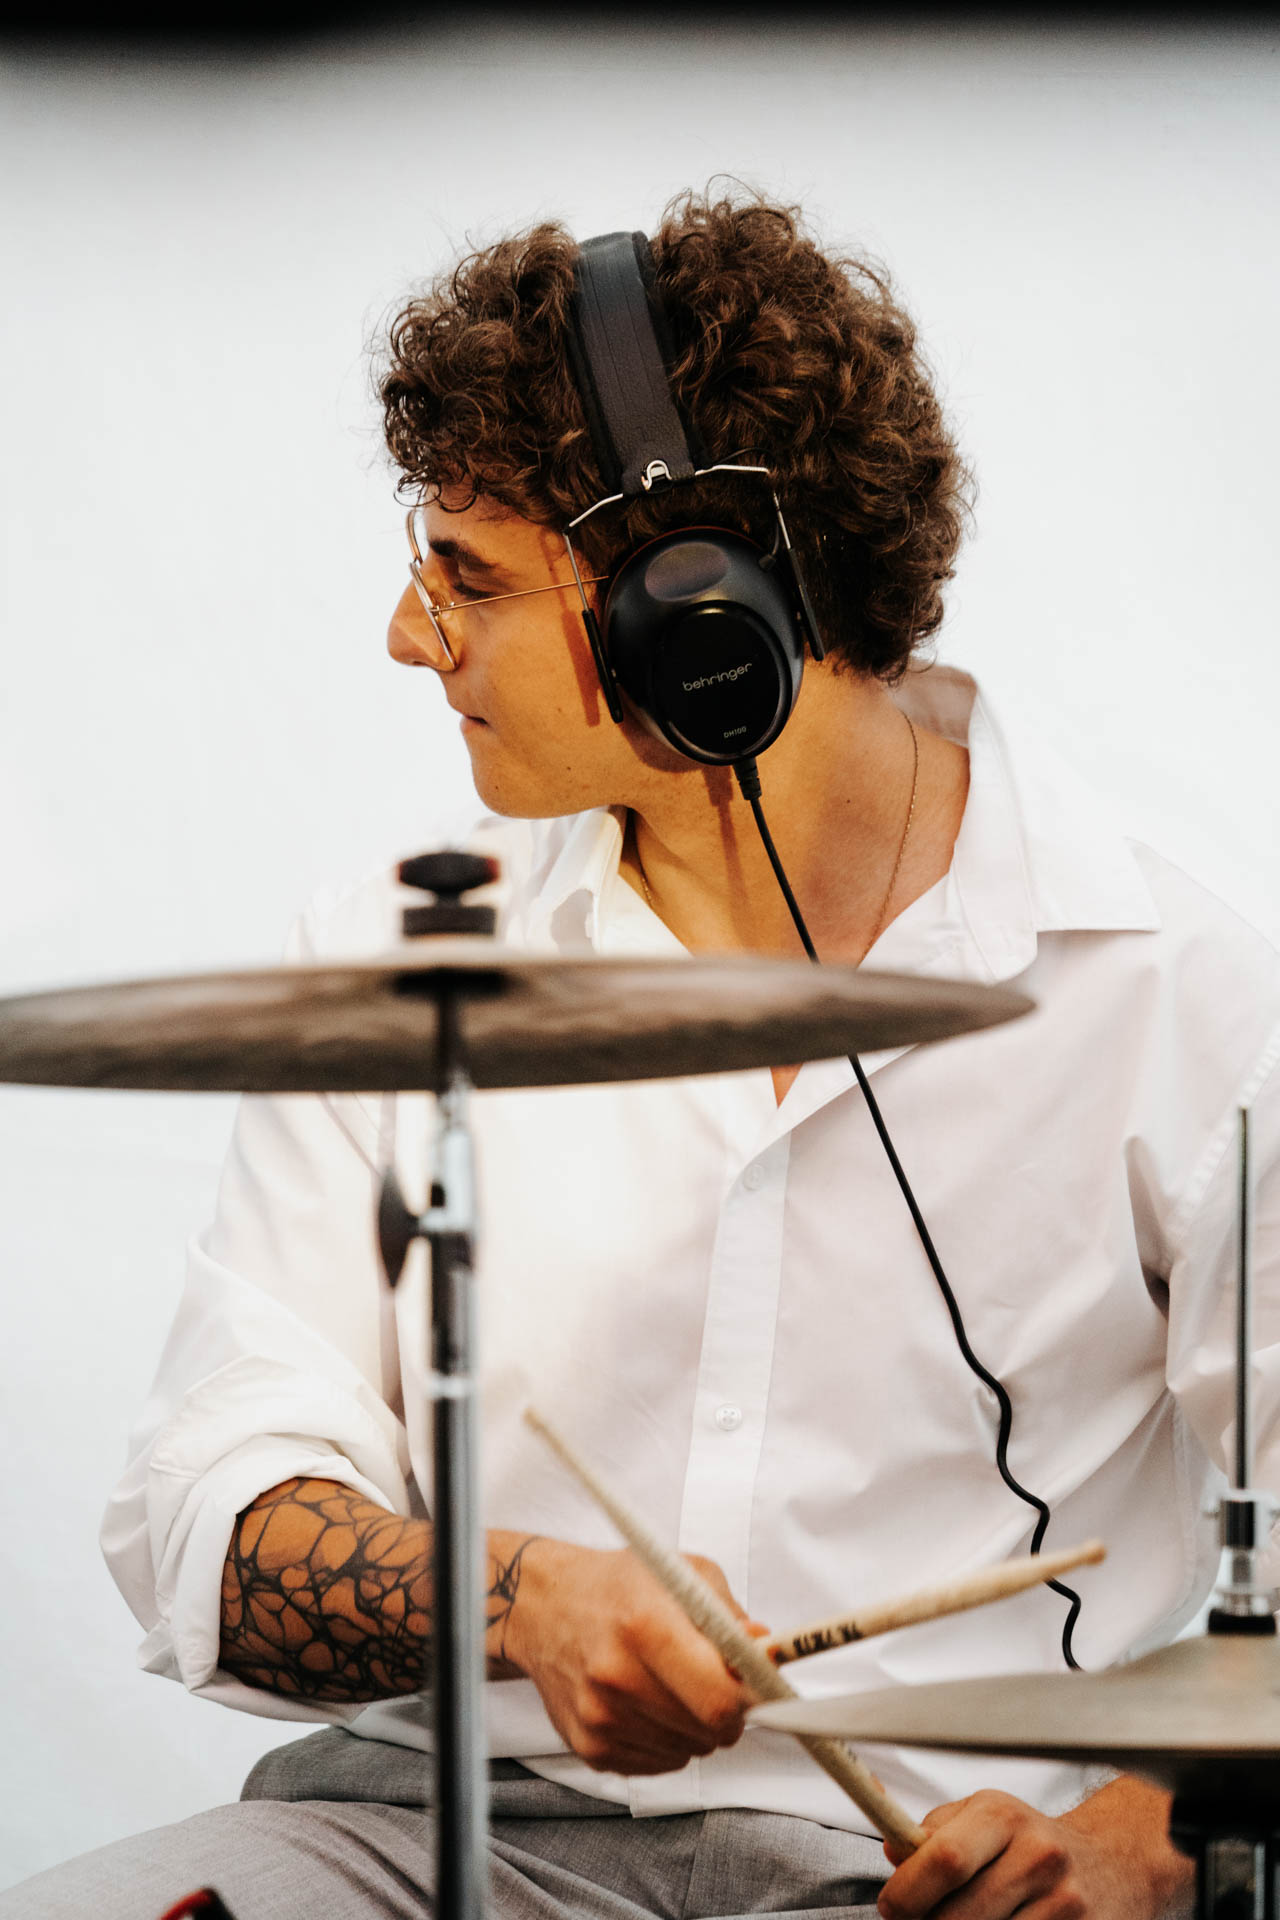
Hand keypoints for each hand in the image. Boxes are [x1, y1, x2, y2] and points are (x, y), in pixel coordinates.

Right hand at [502, 1538, 765, 1774]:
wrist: (543, 1607)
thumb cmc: (618, 1586)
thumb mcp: (681, 1573)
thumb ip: (730, 1615)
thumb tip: (767, 1651)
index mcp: (645, 1625)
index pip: (719, 1699)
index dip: (748, 1699)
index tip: (753, 1686)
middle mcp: (617, 1676)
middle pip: (709, 1732)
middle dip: (725, 1712)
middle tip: (714, 1682)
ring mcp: (600, 1717)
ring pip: (688, 1752)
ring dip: (694, 1726)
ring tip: (670, 1684)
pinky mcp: (589, 1747)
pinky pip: (659, 1764)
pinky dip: (666, 1740)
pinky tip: (646, 1702)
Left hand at [878, 1782, 1187, 1919]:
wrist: (1114, 1863)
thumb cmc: (1032, 1841)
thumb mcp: (984, 1817)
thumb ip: (934, 1832)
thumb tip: (892, 1852)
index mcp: (1003, 1816)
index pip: (945, 1858)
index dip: (908, 1892)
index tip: (891, 1907)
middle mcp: (1038, 1855)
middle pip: (960, 1916)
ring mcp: (1064, 1903)